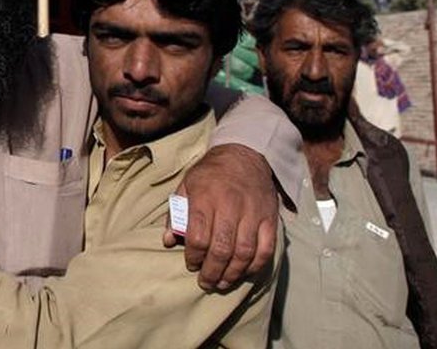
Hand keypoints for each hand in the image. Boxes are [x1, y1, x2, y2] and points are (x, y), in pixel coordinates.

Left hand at [162, 143, 277, 289]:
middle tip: (205, 282)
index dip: (194, 257)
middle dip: (212, 271)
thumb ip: (176, 213)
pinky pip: (266, 248)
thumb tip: (167, 240)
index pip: (199, 237)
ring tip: (222, 283)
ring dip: (232, 273)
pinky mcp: (270, 218)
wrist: (244, 154)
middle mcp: (230, 206)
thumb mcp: (186, 186)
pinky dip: (255, 265)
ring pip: (244, 252)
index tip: (191, 265)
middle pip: (222, 249)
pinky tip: (244, 272)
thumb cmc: (210, 174)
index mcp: (205, 198)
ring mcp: (252, 213)